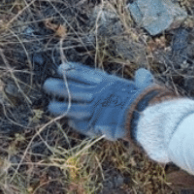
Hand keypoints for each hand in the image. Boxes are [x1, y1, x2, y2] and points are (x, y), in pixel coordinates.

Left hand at [43, 62, 175, 140]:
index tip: (60, 68)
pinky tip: (70, 122)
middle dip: (59, 86)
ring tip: (50, 107)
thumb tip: (142, 73)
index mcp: (108, 82)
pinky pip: (81, 124)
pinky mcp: (95, 124)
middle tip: (47, 84)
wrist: (145, 116)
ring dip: (60, 107)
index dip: (72, 71)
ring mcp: (95, 109)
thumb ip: (141, 79)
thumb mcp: (144, 85)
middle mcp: (98, 94)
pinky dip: (75, 123)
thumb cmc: (146, 100)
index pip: (85, 74)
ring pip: (71, 107)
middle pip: (72, 89)